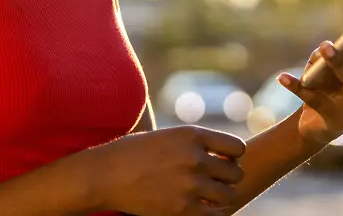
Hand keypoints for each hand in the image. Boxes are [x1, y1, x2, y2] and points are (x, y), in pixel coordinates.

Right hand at [86, 125, 245, 215]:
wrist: (106, 175)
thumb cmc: (133, 153)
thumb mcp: (166, 136)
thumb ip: (193, 142)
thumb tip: (218, 152)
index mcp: (192, 135)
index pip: (237, 148)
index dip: (233, 158)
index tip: (221, 163)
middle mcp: (195, 158)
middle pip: (235, 173)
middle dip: (227, 179)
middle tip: (214, 183)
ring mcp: (190, 184)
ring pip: (229, 195)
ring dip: (220, 198)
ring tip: (206, 197)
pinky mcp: (183, 209)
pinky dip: (211, 214)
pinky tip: (198, 208)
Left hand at [278, 5, 342, 145]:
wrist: (317, 125)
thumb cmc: (329, 84)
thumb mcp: (330, 64)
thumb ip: (333, 52)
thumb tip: (327, 48)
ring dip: (339, 63)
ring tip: (324, 46)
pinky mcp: (333, 119)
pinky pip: (313, 100)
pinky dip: (296, 87)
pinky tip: (282, 77)